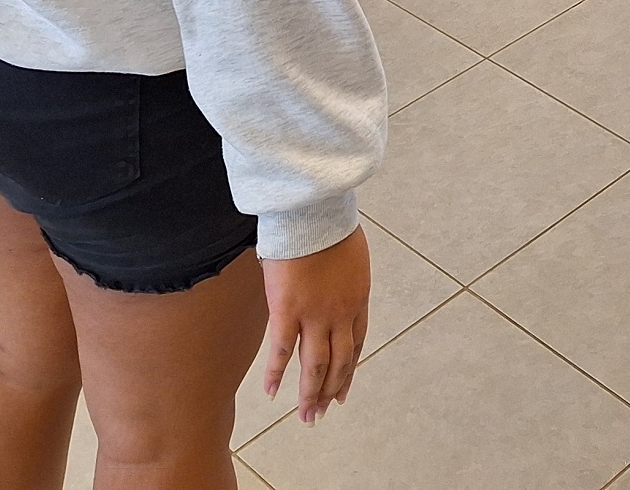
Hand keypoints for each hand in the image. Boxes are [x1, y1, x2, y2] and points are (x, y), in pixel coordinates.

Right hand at [261, 228, 371, 424]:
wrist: (314, 212)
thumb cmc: (331, 225)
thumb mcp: (352, 258)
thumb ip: (345, 281)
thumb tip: (336, 289)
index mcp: (357, 300)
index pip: (355, 345)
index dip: (348, 372)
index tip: (342, 392)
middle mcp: (340, 314)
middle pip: (338, 362)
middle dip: (329, 391)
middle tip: (320, 414)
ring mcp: (315, 315)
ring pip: (315, 365)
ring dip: (310, 394)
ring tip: (305, 417)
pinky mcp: (287, 310)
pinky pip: (282, 350)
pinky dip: (276, 374)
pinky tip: (271, 392)